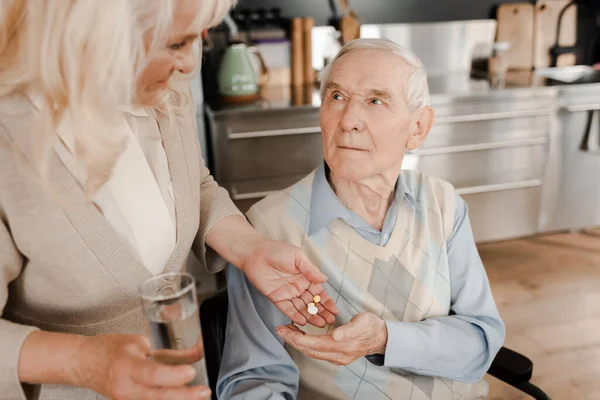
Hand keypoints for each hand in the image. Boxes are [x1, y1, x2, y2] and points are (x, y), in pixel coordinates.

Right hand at [72, 334, 209, 399]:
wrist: (83, 363)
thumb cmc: (109, 348)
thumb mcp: (139, 342)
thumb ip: (166, 353)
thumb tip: (194, 355)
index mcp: (127, 366)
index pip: (152, 374)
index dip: (173, 375)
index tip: (191, 371)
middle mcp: (126, 388)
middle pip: (158, 396)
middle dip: (184, 396)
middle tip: (204, 391)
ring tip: (199, 396)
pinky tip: (181, 397)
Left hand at [241, 238, 337, 326]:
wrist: (255, 253)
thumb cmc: (277, 250)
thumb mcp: (297, 256)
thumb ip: (310, 269)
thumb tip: (325, 279)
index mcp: (306, 277)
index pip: (319, 292)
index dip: (327, 301)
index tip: (335, 310)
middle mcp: (298, 287)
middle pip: (312, 303)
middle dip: (322, 312)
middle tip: (330, 321)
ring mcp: (288, 294)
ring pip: (302, 308)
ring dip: (311, 316)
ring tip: (320, 324)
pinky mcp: (277, 298)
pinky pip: (287, 309)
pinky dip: (294, 315)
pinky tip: (303, 321)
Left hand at [276, 312, 387, 365]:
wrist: (382, 337)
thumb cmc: (372, 326)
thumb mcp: (364, 322)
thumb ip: (350, 329)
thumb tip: (336, 335)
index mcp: (342, 346)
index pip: (313, 344)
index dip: (296, 338)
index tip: (284, 330)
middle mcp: (337, 356)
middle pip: (309, 350)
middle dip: (292, 340)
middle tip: (280, 329)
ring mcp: (337, 358)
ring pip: (312, 352)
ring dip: (298, 342)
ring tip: (287, 331)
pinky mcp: (337, 356)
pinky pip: (317, 351)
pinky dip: (306, 344)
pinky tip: (301, 335)